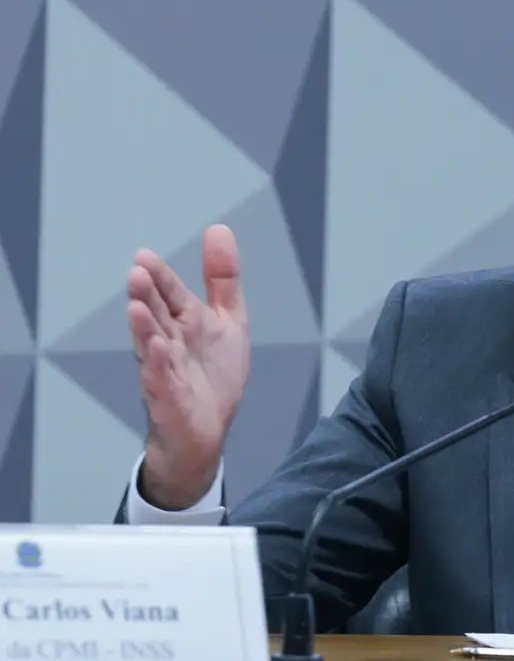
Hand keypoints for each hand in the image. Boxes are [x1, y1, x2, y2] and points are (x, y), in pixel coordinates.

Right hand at [127, 224, 250, 509]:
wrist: (207, 431)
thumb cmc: (212, 374)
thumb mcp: (229, 320)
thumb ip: (222, 279)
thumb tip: (218, 229)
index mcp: (184, 323)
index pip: (170, 294)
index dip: (160, 277)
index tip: (145, 256)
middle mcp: (169, 343)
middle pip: (156, 315)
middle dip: (147, 295)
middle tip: (137, 272)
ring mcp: (166, 371)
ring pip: (152, 345)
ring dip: (145, 327)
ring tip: (137, 306)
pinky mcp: (169, 399)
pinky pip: (161, 380)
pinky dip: (157, 365)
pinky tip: (155, 349)